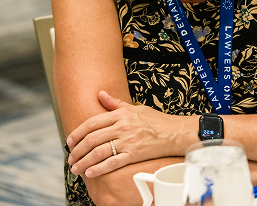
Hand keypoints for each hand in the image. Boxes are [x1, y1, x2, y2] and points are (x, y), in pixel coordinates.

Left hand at [66, 91, 182, 177]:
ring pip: (98, 152)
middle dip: (77, 150)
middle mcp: (123, 127)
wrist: (175, 133)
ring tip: (76, 168)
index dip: (77, 133)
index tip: (70, 141)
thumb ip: (116, 103)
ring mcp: (128, 141)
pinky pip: (112, 163)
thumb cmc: (157, 120)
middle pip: (92, 139)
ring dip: (83, 162)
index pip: (92, 123)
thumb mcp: (136, 108)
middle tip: (71, 157)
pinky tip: (90, 173)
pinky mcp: (134, 154)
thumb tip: (101, 94)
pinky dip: (98, 169)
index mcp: (122, 115)